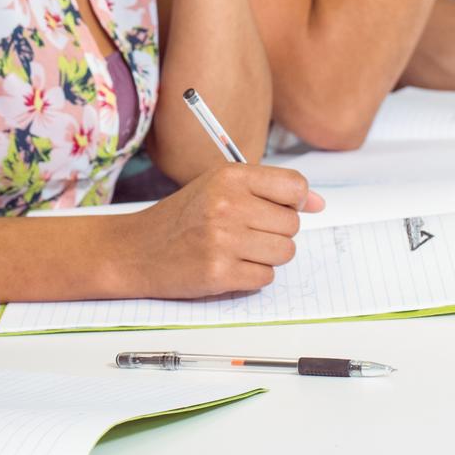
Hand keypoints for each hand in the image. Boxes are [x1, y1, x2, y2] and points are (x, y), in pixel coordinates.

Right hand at [115, 163, 324, 298]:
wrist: (136, 249)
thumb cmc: (182, 217)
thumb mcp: (219, 187)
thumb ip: (269, 190)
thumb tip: (318, 203)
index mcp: (230, 177)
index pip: (294, 186)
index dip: (295, 201)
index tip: (281, 209)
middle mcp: (228, 204)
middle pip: (292, 224)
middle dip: (275, 233)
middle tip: (246, 233)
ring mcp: (223, 240)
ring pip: (284, 252)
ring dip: (266, 256)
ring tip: (237, 250)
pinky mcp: (219, 272)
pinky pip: (266, 277)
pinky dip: (252, 276)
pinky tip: (228, 266)